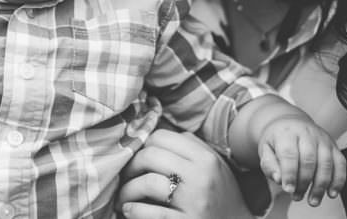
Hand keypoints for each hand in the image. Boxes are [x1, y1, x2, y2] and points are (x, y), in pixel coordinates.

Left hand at [116, 129, 254, 218]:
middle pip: (150, 156)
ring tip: (123, 197)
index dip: (144, 145)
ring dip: (127, 190)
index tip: (139, 158)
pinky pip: (152, 214)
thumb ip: (191, 146)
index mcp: (206, 158)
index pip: (162, 137)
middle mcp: (201, 177)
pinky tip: (129, 210)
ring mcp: (194, 203)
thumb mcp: (215, 166)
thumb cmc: (222, 196)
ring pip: (148, 183)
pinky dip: (134, 211)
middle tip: (126, 176)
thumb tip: (158, 135)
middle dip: (131, 166)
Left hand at [257, 114, 346, 206]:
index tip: (288, 189)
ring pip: (326, 163)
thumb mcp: (266, 150)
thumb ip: (270, 165)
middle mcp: (306, 133)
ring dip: (321, 185)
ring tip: (313, 200)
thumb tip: (279, 179)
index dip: (289, 174)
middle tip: (297, 196)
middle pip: (309, 159)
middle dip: (304, 182)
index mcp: (286, 132)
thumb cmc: (278, 140)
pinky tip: (331, 193)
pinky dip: (338, 181)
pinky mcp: (334, 146)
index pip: (289, 153)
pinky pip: (340, 164)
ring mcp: (322, 139)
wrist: (290, 123)